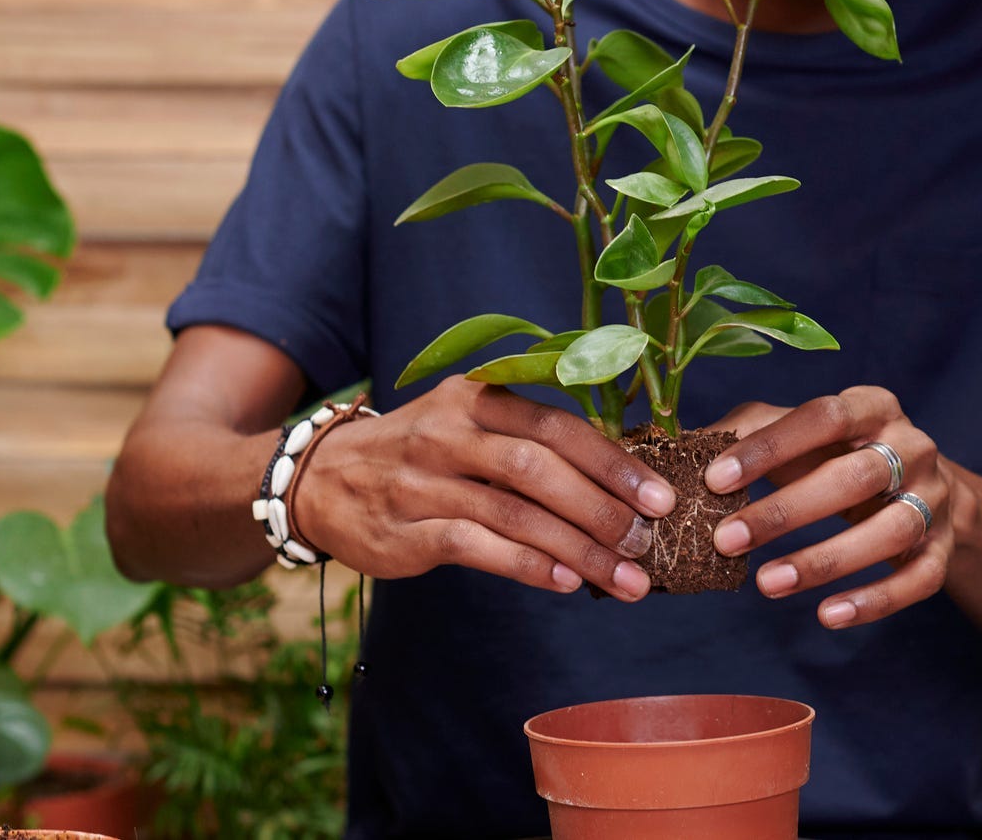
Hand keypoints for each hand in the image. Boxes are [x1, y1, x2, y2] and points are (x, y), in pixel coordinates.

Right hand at [286, 377, 675, 601]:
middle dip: (602, 508)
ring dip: (578, 549)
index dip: (612, 463)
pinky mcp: (404, 530)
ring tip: (625, 579)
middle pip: (538, 467)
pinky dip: (525, 564)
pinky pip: (474, 545)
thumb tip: (619, 485)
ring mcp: (422, 482)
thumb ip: (529, 443)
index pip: (556, 426)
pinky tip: (564, 582)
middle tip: (648, 542)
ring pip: (513, 512)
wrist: (321, 479)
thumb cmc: (420, 456)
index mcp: (476, 400)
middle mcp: (448, 433)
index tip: (660, 497)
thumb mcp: (467, 425)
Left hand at [704, 386, 972, 627]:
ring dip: (826, 560)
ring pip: (891, 531)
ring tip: (766, 583)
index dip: (769, 447)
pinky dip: (874, 601)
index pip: (823, 417)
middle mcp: (913, 446)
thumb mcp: (795, 434)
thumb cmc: (833, 455)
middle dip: (788, 511)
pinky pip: (919, 579)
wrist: (914, 488)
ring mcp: (934, 499)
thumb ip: (744, 433)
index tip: (713, 478)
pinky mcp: (943, 549)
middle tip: (725, 540)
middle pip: (858, 476)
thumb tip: (675, 450)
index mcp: (872, 406)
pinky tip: (826, 616)